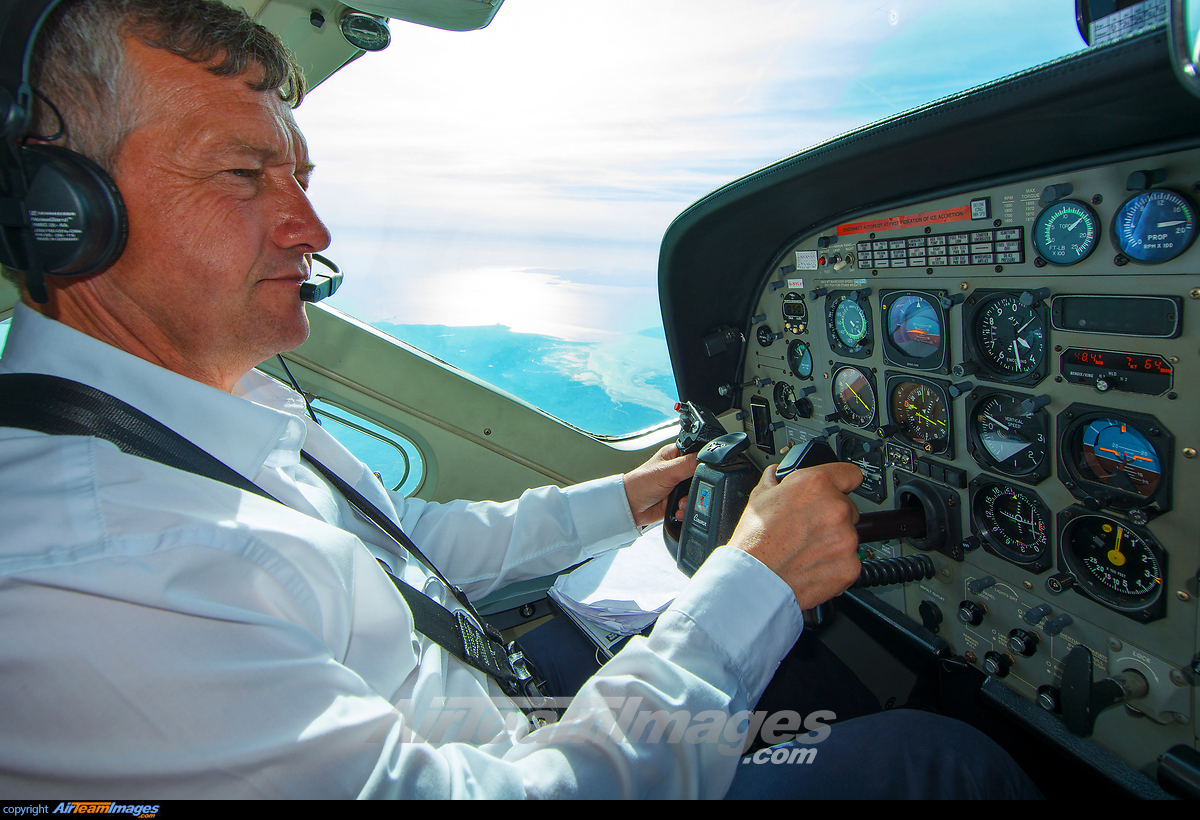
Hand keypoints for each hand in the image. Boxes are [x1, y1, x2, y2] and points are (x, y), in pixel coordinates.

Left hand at [623, 443, 697, 526]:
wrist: (630, 508)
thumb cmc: (639, 484)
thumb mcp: (667, 471)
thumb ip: (689, 464)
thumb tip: (708, 459)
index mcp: (676, 454)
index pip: (698, 454)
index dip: (703, 464)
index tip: (699, 474)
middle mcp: (679, 469)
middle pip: (701, 476)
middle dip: (696, 487)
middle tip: (686, 490)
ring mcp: (680, 485)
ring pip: (698, 492)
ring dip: (689, 500)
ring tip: (678, 502)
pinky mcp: (679, 499)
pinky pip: (691, 504)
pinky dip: (686, 509)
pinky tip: (676, 509)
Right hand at [727, 462, 861, 609]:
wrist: (755, 580)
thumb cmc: (754, 541)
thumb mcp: (759, 497)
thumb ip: (775, 480)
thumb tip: (777, 474)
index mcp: (817, 485)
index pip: (850, 473)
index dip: (842, 480)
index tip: (841, 487)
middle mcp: (837, 508)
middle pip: (848, 507)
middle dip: (832, 516)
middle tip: (809, 528)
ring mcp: (847, 539)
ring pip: (849, 535)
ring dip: (834, 540)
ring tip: (806, 549)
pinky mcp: (851, 566)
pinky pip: (849, 560)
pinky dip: (835, 564)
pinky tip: (813, 564)